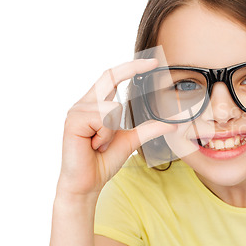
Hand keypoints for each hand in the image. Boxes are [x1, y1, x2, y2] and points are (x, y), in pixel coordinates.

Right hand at [57, 59, 175, 197]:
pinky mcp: (74, 120)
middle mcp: (84, 103)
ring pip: (112, 106)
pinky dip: (105, 135)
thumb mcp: (131, 141)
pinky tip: (94, 145)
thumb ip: (148, 129)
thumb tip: (171, 124)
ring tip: (100, 144)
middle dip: (132, 68)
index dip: (131, 68)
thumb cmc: (103, 161)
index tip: (152, 62)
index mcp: (96, 105)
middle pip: (109, 75)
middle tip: (154, 62)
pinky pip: (103, 118)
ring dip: (113, 130)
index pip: (113, 77)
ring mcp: (77, 110)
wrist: (87, 183)